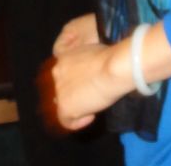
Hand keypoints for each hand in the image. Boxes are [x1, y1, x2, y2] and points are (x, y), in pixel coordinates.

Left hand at [47, 13, 126, 131]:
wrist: (114, 69)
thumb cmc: (111, 58)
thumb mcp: (94, 49)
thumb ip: (86, 59)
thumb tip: (90, 68)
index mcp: (63, 55)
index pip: (59, 65)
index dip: (70, 73)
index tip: (82, 77)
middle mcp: (57, 71)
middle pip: (61, 85)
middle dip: (74, 90)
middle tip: (91, 93)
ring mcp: (59, 90)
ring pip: (63, 102)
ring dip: (77, 105)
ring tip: (94, 104)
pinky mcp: (65, 106)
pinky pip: (65, 121)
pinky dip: (78, 122)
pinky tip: (91, 116)